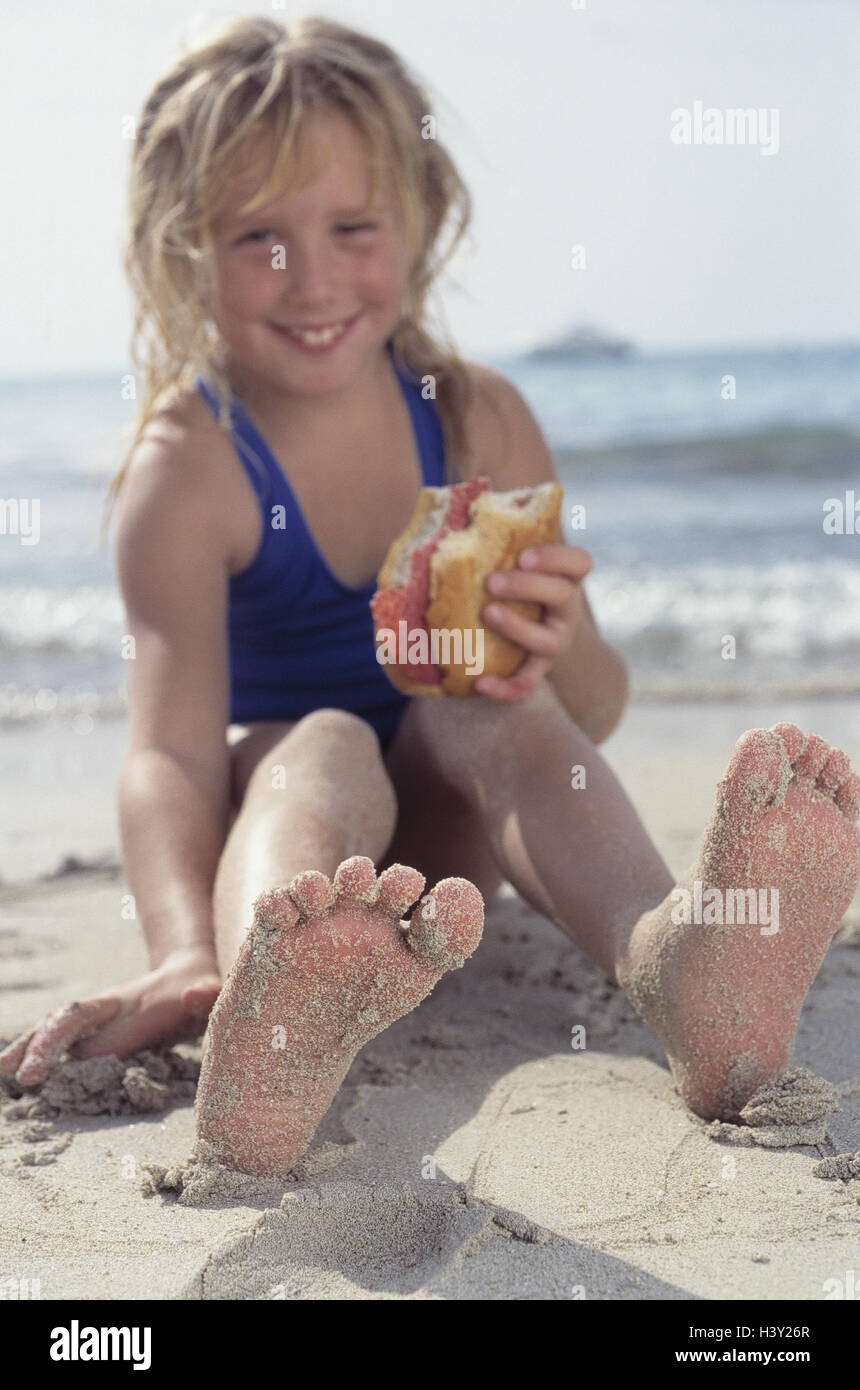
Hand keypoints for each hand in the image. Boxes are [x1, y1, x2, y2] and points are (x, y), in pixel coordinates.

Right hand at [0, 946, 221, 1085]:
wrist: (190, 973)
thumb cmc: (202, 988)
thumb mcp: (213, 991)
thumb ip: (206, 995)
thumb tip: (195, 994)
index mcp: (129, 1002)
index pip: (93, 1024)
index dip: (72, 1044)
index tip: (51, 1067)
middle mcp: (105, 1008)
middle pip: (65, 1021)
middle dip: (43, 1045)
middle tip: (24, 1075)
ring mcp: (97, 1017)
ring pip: (55, 1027)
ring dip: (30, 1045)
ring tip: (3, 1068)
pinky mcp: (95, 1029)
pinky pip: (61, 1037)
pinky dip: (37, 1048)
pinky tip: (16, 1065)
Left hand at [474, 543, 592, 702]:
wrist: (525, 638)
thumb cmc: (509, 585)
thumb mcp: (508, 559)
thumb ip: (491, 533)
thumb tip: (449, 496)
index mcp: (563, 578)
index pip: (580, 563)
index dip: (557, 558)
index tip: (523, 555)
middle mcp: (565, 612)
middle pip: (563, 597)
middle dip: (529, 587)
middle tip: (493, 581)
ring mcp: (554, 643)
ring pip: (549, 641)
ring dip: (519, 628)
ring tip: (486, 613)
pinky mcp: (535, 672)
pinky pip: (527, 686)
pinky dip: (507, 689)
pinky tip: (481, 685)